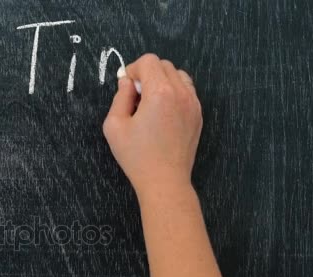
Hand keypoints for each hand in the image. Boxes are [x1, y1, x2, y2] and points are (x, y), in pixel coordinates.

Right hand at [102, 54, 202, 196]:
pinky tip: (163, 113)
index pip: (149, 61)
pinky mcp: (198, 115)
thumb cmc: (136, 156)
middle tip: (136, 97)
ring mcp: (193, 104)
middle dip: (147, 74)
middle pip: (164, 65)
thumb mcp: (114, 125)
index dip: (133, 69)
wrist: (164, 180)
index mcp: (160, 93)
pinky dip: (174, 92)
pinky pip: (187, 91)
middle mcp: (180, 93)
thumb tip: (127, 82)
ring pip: (178, 75)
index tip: (127, 88)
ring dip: (162, 81)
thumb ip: (120, 97)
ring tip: (151, 103)